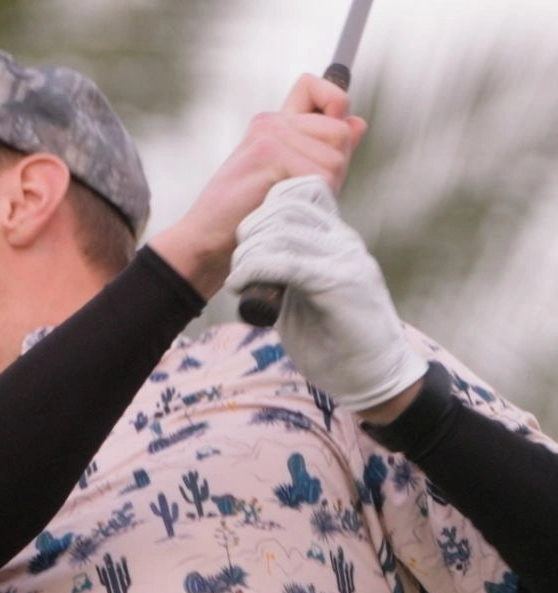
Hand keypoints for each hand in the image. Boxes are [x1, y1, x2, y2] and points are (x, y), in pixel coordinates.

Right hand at [150, 74, 365, 297]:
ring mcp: (271, 134)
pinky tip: (280, 206)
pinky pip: (319, 173)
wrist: (206, 244)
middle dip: (333, 168)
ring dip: (320, 189)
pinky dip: (308, 198)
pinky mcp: (269, 151)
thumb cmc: (242, 220)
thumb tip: (358, 123)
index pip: (322, 90)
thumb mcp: (289, 180)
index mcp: (275, 125)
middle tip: (299, 193)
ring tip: (287, 202)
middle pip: (339, 130)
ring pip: (334, 154)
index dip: (336, 107)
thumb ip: (321, 149)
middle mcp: (273, 122)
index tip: (327, 141)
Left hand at [227, 175, 426, 410]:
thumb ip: (284, 276)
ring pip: (283, 230)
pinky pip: (288, 262)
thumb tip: (251, 262)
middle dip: (249, 232)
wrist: (375, 377)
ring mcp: (345, 259)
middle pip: (285, 205)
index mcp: (337, 240)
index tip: (247, 247)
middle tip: (238, 268)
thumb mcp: (301, 301)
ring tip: (240, 282)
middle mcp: (344, 241)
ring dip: (248, 254)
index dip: (264, 210)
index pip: (301, 192)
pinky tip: (241, 287)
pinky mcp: (340, 284)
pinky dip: (255, 270)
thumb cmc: (335, 345)